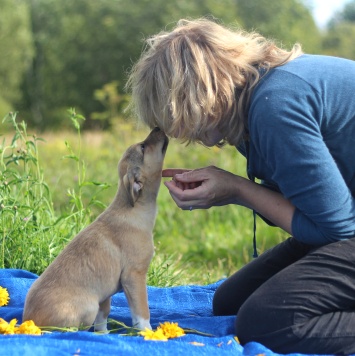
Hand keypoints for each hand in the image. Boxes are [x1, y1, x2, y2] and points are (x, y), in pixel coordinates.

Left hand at [162, 166, 294, 234]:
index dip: (172, 188)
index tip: (166, 180)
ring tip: (181, 181)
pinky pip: (190, 203)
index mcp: (202, 195)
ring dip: (178, 194)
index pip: (181, 195)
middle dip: (173, 192)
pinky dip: (185, 194)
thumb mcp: (208, 172)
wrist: (238, 190)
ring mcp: (203, 205)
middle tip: (172, 180)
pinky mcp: (204, 204)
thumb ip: (191, 175)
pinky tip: (188, 184)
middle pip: (180, 202)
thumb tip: (177, 177)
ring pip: (184, 204)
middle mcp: (201, 202)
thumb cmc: (225, 178)